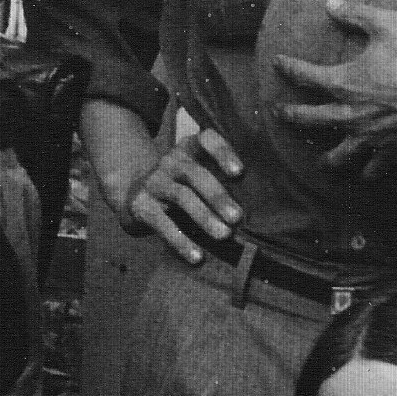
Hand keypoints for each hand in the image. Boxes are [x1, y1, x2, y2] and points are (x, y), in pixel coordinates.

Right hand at [116, 123, 245, 262]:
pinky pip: (162, 223)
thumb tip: (262, 205)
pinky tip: (197, 256)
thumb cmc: (181, 186)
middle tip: (237, 217)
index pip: (206, 139)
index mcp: (189, 149)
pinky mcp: (141, 205)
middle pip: (195, 174)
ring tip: (224, 235)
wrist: (134, 195)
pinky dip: (181, 241)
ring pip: (182, 197)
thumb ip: (220, 178)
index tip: (239, 172)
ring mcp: (154, 182)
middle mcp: (170, 161)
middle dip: (218, 196)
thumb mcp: (196, 172)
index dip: (222, 152)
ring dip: (205, 217)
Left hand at [270, 0, 396, 174]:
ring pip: (338, 156)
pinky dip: (368, 174)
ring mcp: (369, 137)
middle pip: (310, 119)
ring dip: (326, 159)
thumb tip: (330, 3)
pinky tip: (364, 175)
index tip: (279, 63)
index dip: (289, 68)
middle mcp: (350, 115)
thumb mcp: (386, 24)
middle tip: (278, 113)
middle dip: (290, 115)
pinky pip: (373, 170)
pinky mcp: (391, 151)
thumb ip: (355, 13)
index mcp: (344, 83)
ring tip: (320, 161)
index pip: (305, 76)